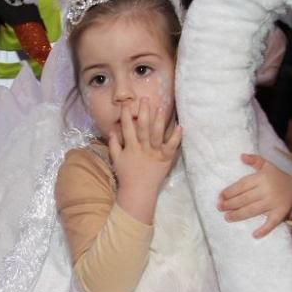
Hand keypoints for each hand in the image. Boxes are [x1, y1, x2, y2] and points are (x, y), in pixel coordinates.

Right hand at [110, 99, 181, 223]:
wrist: (138, 192)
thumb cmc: (126, 175)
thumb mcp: (116, 159)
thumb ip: (114, 144)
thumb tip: (112, 130)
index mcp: (130, 147)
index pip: (127, 128)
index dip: (126, 115)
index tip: (126, 104)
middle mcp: (142, 148)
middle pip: (142, 127)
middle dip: (143, 112)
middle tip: (145, 99)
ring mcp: (154, 153)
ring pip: (156, 134)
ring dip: (158, 120)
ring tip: (160, 107)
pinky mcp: (165, 159)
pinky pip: (171, 147)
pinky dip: (175, 137)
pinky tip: (179, 127)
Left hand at [217, 154, 291, 238]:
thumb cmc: (277, 178)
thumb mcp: (267, 166)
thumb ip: (255, 160)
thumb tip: (241, 156)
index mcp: (262, 178)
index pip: (242, 185)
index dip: (230, 191)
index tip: (220, 197)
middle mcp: (267, 190)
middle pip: (245, 198)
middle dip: (230, 204)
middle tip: (219, 208)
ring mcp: (274, 202)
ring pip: (253, 210)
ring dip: (239, 215)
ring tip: (227, 218)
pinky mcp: (281, 213)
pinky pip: (272, 222)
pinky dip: (264, 229)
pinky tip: (255, 235)